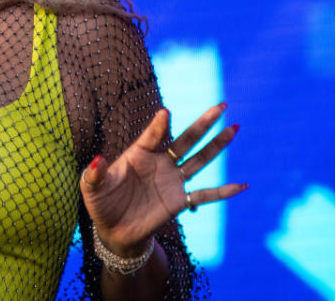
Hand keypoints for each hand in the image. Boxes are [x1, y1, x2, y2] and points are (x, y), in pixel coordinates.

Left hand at [79, 104, 246, 256]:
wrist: (113, 229)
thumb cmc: (101, 202)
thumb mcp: (91, 186)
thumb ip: (95, 173)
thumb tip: (98, 159)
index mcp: (139, 153)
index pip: (152, 135)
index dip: (159, 126)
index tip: (165, 113)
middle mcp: (159, 163)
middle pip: (186, 140)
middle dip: (204, 123)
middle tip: (222, 105)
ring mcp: (172, 180)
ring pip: (200, 160)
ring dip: (217, 146)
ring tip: (234, 128)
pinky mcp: (179, 201)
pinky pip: (205, 195)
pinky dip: (224, 192)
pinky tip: (242, 185)